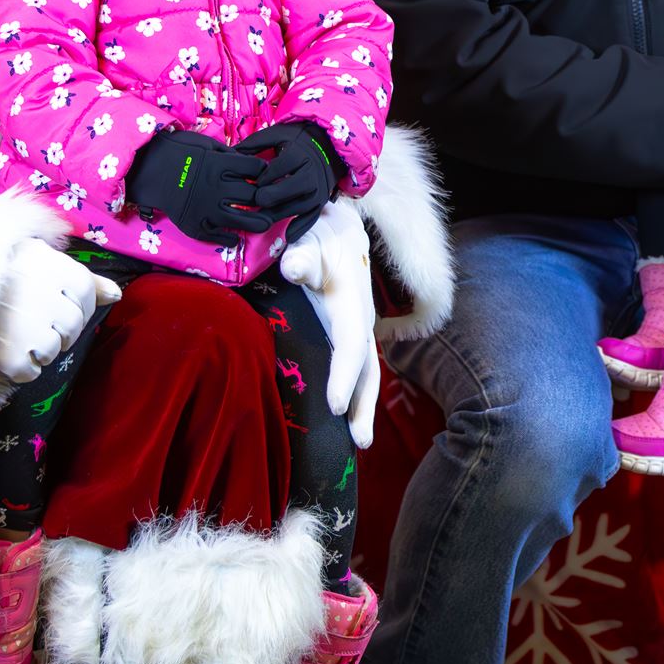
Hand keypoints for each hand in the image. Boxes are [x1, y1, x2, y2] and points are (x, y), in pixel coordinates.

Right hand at [0, 242, 119, 384]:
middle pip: (74, 325)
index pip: (86, 295)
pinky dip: (21, 368)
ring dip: (40, 347)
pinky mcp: (5, 354)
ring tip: (16, 332)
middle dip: (59, 327)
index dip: (76, 304)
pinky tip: (6, 350)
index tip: (57, 304)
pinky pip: (29, 373)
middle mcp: (46, 297)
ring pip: (54, 350)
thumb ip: (84, 278)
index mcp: (55, 267)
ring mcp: (26, 327)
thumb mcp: (39, 257)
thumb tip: (117, 295)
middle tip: (32, 319)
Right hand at [126, 130, 270, 243]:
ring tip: (265, 223)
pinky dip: (230, 239)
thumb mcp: (203, 143)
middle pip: (254, 195)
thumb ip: (226, 152)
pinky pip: (218, 237)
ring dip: (258, 223)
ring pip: (242, 220)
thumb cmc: (175, 152)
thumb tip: (245, 159)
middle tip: (271, 199)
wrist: (146, 170)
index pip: (256, 168)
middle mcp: (217, 188)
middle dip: (266, 197)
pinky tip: (235, 238)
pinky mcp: (195, 225)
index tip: (264, 174)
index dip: (263, 170)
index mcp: (220, 165)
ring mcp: (207, 209)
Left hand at [228, 119, 342, 233]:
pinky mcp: (321, 201)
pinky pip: (312, 217)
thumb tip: (227, 154)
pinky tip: (287, 237)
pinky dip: (301, 228)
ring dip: (278, 215)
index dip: (262, 178)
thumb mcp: (276, 134)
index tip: (252, 181)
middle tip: (255, 201)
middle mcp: (311, 173)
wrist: (328, 146)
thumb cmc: (297, 140)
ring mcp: (317, 189)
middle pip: (288, 189)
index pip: (278, 169)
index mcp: (299, 154)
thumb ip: (253, 144)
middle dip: (269, 197)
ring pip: (297, 207)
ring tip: (260, 219)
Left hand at [277, 201, 381, 448]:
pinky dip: (356, 390)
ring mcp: (357, 325)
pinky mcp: (350, 329)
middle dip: (365, 404)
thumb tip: (294, 267)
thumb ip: (301, 253)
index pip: (352, 345)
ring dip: (364, 403)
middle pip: (368, 367)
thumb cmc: (318, 233)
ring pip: (367, 370)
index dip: (345, 376)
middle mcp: (360, 318)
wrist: (337, 221)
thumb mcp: (309, 236)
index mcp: (350, 303)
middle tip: (359, 443)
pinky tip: (346, 413)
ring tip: (359, 440)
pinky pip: (357, 365)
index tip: (336, 407)